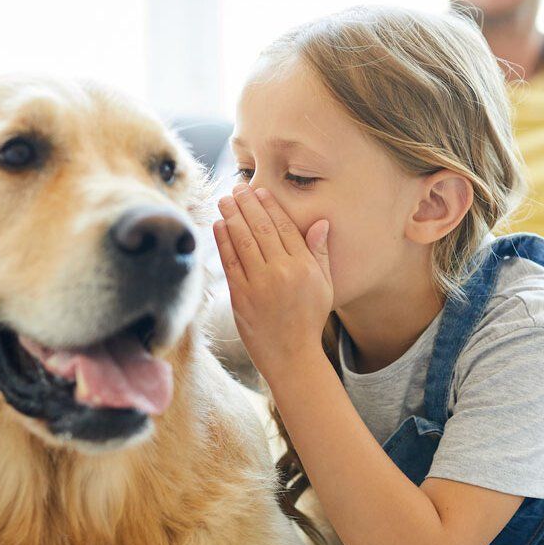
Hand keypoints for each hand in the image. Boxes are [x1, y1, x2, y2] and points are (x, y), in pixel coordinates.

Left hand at [213, 185, 332, 378]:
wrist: (292, 357)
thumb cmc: (309, 320)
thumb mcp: (324, 286)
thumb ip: (320, 253)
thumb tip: (320, 223)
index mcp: (304, 267)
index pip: (285, 228)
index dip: (271, 207)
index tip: (260, 191)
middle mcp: (282, 272)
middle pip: (261, 229)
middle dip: (247, 205)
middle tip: (237, 187)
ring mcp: (260, 285)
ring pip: (243, 242)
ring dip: (232, 217)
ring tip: (224, 200)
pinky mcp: (241, 297)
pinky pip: (230, 263)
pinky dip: (223, 242)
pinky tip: (219, 226)